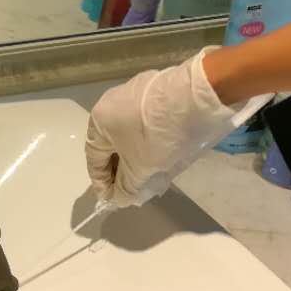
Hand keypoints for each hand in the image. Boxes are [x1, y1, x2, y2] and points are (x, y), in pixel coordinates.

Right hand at [85, 47, 270, 206]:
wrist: (196, 98)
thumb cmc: (157, 135)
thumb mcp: (140, 169)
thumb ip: (126, 188)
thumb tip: (120, 198)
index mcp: (99, 120)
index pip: (94, 159)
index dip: (102, 184)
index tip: (113, 201)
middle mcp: (112, 103)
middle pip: (112, 145)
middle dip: (122, 170)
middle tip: (133, 189)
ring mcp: (135, 93)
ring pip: (131, 134)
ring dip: (138, 156)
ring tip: (151, 174)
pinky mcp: (157, 90)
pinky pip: (147, 123)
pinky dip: (151, 141)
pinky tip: (165, 152)